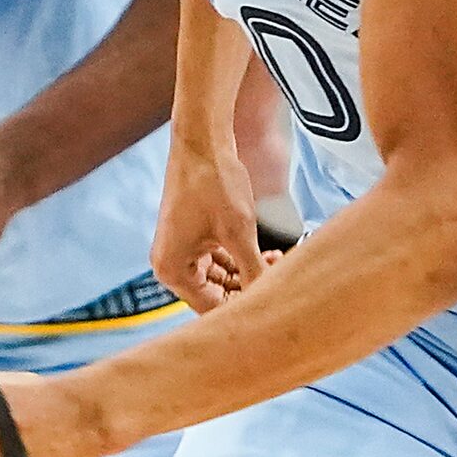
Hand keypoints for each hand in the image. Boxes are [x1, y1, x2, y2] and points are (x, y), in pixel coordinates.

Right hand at [152, 141, 265, 311]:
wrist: (201, 144)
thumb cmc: (212, 184)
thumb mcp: (239, 235)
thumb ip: (255, 275)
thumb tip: (274, 304)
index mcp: (173, 270)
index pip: (213, 312)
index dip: (246, 312)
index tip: (277, 308)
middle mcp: (172, 265)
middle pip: (217, 297)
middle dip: (251, 290)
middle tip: (284, 280)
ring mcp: (182, 252)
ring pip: (223, 280)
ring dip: (251, 274)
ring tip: (280, 262)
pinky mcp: (193, 239)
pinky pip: (220, 262)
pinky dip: (243, 261)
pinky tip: (269, 255)